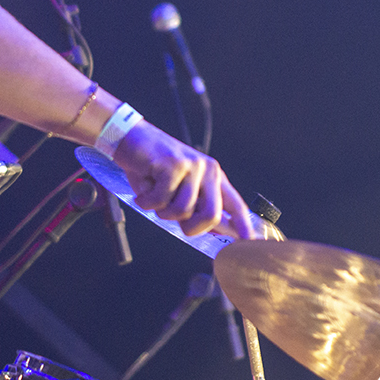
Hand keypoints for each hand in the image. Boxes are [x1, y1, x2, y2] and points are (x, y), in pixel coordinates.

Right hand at [112, 120, 257, 239]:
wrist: (129, 136)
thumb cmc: (151, 165)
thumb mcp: (177, 187)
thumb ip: (196, 207)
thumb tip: (214, 231)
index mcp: (213, 175)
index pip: (235, 204)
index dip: (243, 226)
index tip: (250, 243)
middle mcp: (207, 169)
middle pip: (211, 215)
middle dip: (190, 227)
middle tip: (172, 219)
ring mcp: (192, 166)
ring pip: (182, 211)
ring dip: (161, 211)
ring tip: (152, 196)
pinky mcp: (173, 165)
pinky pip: (162, 200)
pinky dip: (147, 201)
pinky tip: (142, 189)